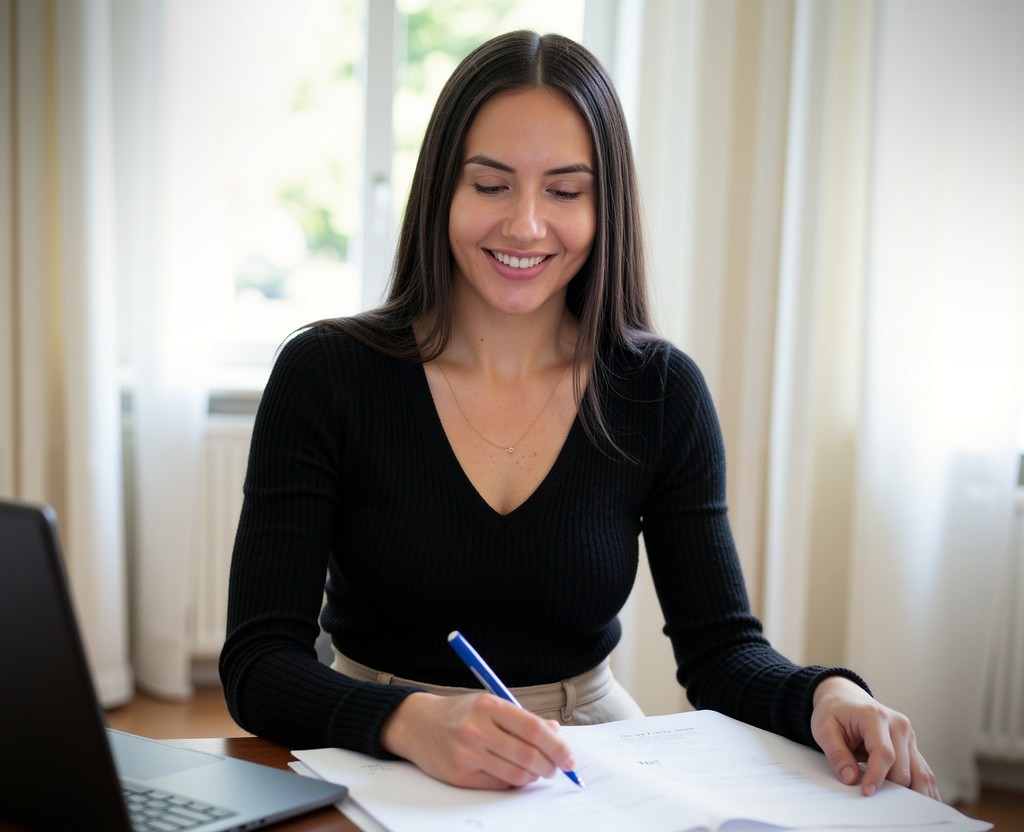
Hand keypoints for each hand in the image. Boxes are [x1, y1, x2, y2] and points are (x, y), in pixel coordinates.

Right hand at [380, 691, 577, 788]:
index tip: (569, 758)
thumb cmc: (459, 712)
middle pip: (528, 755)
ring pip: (516, 773)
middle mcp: (477, 729)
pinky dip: (513, 781)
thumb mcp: (490, 704)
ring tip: (536, 770)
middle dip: (550, 766)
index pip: (533, 729)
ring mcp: (467, 753)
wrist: (417, 724)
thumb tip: (555, 733)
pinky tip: (513, 772)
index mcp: (489, 706)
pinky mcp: (459, 774)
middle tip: (557, 768)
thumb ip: (522, 718)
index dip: (557, 746)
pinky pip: (498, 784)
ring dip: (533, 776)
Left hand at [810, 676, 939, 799]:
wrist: (845, 697)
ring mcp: (909, 735)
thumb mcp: (823, 728)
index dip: (877, 776)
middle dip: (892, 789)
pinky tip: (923, 805)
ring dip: (916, 794)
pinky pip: (923, 771)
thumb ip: (836, 753)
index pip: (884, 753)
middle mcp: (898, 725)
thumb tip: (851, 778)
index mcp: (875, 716)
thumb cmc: (834, 712)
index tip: (867, 792)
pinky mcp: (912, 745)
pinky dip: (924, 788)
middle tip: (881, 806)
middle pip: (903, 767)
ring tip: (909, 813)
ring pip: (920, 772)